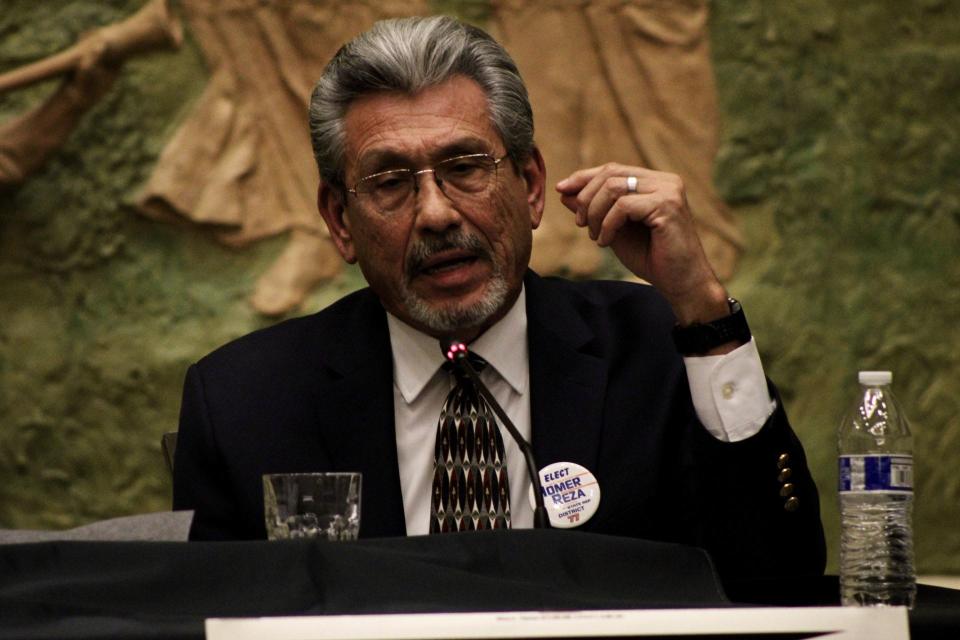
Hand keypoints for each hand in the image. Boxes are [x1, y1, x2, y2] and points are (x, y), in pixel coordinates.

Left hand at [556, 163, 727, 324]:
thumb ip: (593, 210)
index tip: (561, 190)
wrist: (681, 283)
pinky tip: (606, 242)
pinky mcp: (667, 205)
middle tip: (580, 224)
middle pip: (611, 173)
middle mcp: (664, 181)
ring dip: (595, 213)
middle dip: (586, 197)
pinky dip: (607, 225)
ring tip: (596, 236)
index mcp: (655, 182)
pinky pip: (623, 206)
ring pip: (613, 187)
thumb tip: (565, 191)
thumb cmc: (652, 258)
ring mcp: (668, 190)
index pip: (613, 169)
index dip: (584, 177)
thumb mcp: (614, 230)